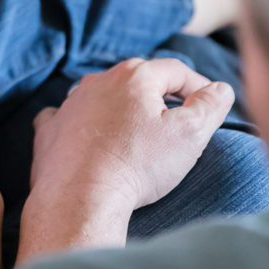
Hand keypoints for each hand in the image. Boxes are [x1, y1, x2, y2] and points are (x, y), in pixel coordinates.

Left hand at [31, 58, 234, 212]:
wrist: (81, 197)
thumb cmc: (138, 164)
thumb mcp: (190, 133)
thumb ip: (210, 105)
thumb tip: (219, 89)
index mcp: (133, 76)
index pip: (176, 71)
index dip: (198, 86)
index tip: (209, 107)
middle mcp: (96, 82)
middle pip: (138, 82)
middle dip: (160, 98)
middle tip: (177, 122)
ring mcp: (68, 105)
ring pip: (103, 98)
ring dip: (121, 110)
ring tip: (137, 135)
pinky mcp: (49, 131)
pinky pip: (66, 118)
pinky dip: (81, 125)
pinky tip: (89, 137)